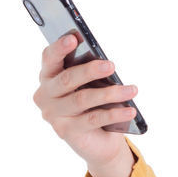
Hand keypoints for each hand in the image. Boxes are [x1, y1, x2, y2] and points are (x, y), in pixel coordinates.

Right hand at [32, 33, 137, 170]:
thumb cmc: (92, 101)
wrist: (95, 139)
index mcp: (49, 75)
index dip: (59, 47)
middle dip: (90, 70)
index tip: (74, 38)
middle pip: (67, 79)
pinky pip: (93, 119)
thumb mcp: (90, 83)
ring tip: (132, 90)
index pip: (49, 58)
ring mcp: (53, 115)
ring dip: (111, 93)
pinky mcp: (66, 131)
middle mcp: (45, 95)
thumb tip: (106, 63)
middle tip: (111, 65)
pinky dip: (114, 113)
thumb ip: (90, 71)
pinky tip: (130, 110)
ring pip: (82, 99)